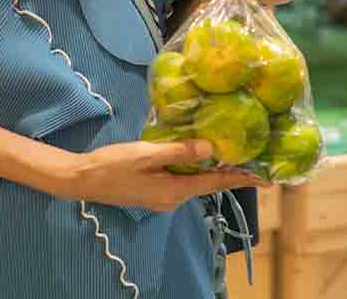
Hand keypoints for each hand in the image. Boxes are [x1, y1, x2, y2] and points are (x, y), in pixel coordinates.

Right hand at [55, 139, 261, 210]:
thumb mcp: (148, 154)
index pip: (215, 183)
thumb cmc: (113, 164)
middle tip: (255, 160)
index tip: (264, 178)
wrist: (82, 179)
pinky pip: (182, 179)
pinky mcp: (154, 191)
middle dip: (231, 173)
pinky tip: (200, 156)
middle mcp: (172, 199)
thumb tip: (212, 148)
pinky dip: (196, 169)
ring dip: (213, 169)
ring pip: (195, 181)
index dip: (240, 178)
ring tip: (235, 155)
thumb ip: (179, 151)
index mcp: (174, 191)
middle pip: (208, 183)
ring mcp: (163, 197)